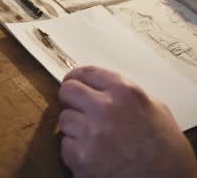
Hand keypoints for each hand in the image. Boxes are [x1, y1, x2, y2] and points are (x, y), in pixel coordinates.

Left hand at [58, 66, 196, 177]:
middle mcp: (105, 109)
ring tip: (95, 137)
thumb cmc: (166, 151)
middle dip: (70, 99)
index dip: (76, 77)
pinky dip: (75, 149)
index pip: (86, 73)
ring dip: (74, 127)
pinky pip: (65, 144)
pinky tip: (94, 153)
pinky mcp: (80, 157)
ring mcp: (90, 133)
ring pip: (64, 119)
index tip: (72, 80)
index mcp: (124, 93)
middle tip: (76, 106)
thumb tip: (103, 89)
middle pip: (67, 91)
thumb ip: (126, 96)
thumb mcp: (155, 110)